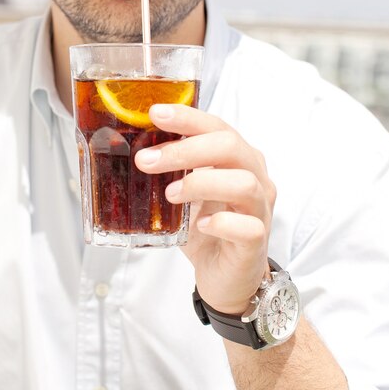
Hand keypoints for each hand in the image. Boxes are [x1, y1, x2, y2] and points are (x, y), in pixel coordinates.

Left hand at [135, 104, 275, 314]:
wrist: (227, 275)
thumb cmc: (205, 226)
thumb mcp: (184, 190)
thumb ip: (169, 168)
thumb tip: (129, 147)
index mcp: (237, 157)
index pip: (216, 126)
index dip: (187, 117)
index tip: (155, 114)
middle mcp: (255, 176)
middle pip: (230, 146)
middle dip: (185, 149)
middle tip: (146, 160)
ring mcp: (259, 209)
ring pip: (243, 183)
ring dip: (200, 183)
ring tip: (170, 194)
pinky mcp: (256, 242)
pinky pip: (247, 227)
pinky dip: (220, 224)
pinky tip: (199, 226)